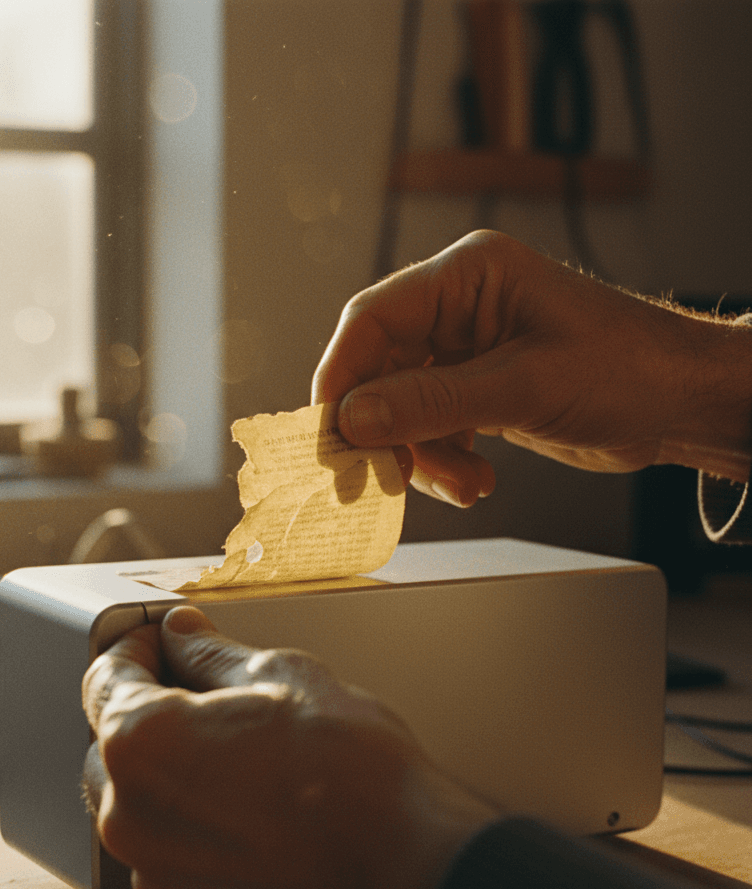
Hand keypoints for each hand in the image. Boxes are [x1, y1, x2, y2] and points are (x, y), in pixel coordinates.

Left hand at [81, 605, 494, 888]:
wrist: (409, 872)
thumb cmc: (355, 775)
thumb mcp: (284, 676)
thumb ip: (211, 653)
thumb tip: (183, 635)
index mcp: (142, 742)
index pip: (104, 677)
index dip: (134, 647)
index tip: (157, 640)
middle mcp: (131, 815)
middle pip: (114, 745)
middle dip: (150, 713)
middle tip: (206, 694)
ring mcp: (159, 873)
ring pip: (138, 806)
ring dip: (170, 776)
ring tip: (237, 756)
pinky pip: (170, 856)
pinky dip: (193, 829)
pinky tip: (249, 810)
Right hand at [313, 230, 751, 505]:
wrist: (684, 403)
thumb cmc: (628, 368)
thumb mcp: (524, 386)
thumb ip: (433, 403)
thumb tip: (354, 418)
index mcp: (467, 277)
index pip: (372, 318)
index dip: (341, 376)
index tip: (330, 432)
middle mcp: (459, 308)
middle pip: (381, 368)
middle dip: (384, 428)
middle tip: (378, 477)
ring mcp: (469, 350)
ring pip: (403, 406)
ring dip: (421, 454)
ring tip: (460, 485)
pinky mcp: (480, 388)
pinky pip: (433, 426)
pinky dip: (443, 460)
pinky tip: (475, 480)